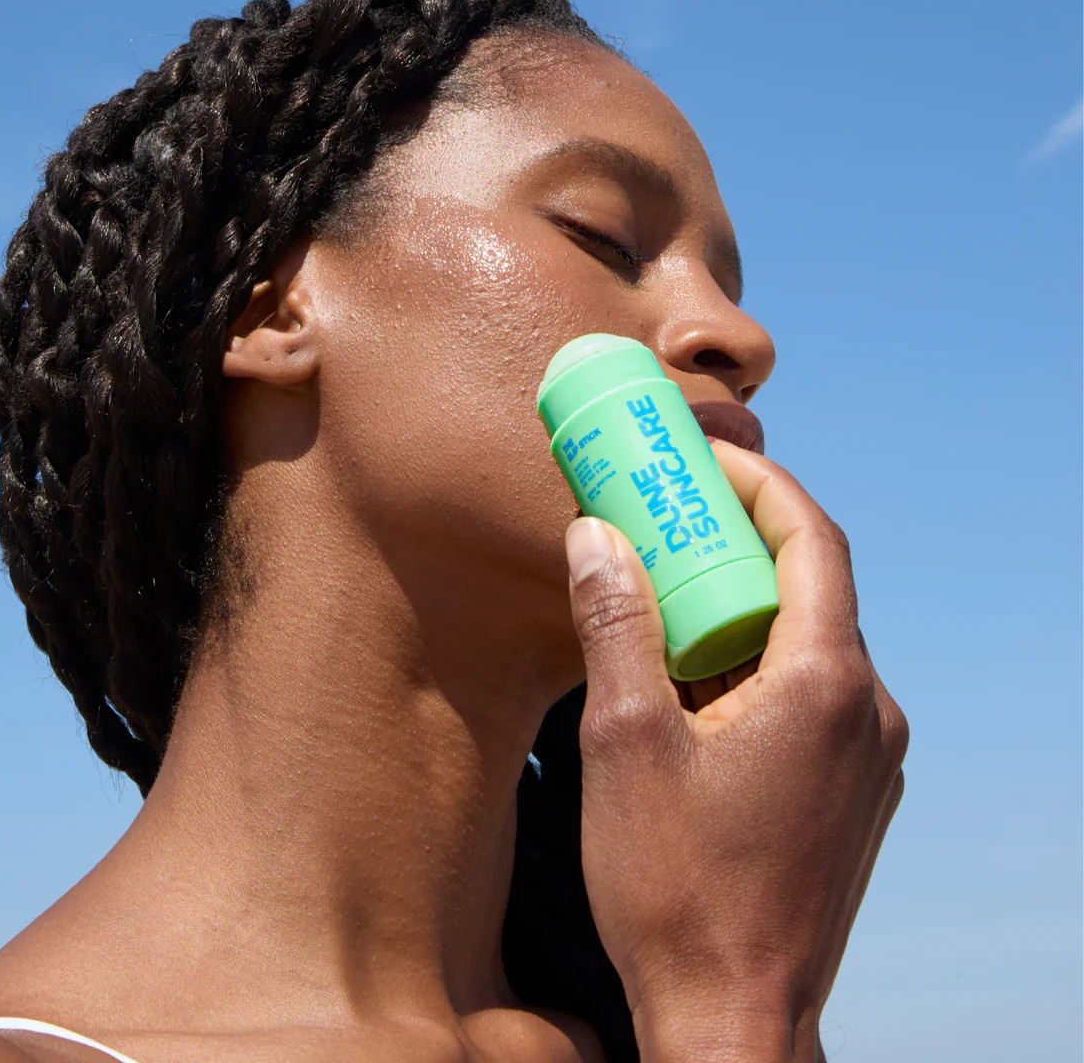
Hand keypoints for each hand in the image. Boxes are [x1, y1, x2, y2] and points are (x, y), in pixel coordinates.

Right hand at [565, 439, 907, 1060]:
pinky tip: (693, 685)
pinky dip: (756, 666)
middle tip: (666, 519)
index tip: (705, 459)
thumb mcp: (624, 740)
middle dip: (737, 542)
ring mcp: (868, 756)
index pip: (811, 540)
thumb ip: (615, 623)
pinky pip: (811, 696)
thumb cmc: (677, 889)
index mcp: (824, 684)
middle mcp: (867, 711)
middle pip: (810, 587)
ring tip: (665, 601)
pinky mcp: (853, 792)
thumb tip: (597, 535)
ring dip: (741, 609)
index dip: (760, 484)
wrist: (732, 1021)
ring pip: (808, 644)